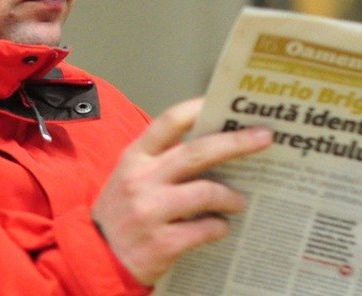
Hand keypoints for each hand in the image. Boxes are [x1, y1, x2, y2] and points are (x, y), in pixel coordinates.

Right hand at [92, 97, 271, 285]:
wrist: (97, 257)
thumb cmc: (121, 212)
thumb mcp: (130, 175)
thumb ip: (160, 158)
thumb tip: (210, 142)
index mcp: (135, 157)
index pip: (168, 122)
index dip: (198, 108)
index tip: (225, 104)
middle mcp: (141, 179)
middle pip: (196, 152)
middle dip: (235, 143)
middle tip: (264, 138)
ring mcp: (150, 210)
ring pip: (205, 192)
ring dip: (230, 196)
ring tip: (239, 201)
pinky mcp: (161, 243)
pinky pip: (204, 230)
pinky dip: (219, 227)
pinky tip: (220, 228)